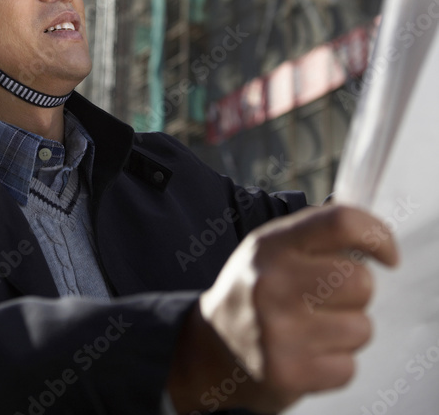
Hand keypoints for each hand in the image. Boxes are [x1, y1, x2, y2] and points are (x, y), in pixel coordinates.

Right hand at [168, 204, 398, 412]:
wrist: (211, 347)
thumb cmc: (254, 290)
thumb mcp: (270, 248)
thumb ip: (314, 235)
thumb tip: (369, 232)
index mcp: (272, 244)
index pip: (340, 223)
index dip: (376, 235)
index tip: (386, 253)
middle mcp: (274, 283)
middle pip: (360, 281)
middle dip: (358, 291)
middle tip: (334, 296)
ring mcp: (280, 331)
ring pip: (361, 327)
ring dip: (347, 329)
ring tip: (315, 327)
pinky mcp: (289, 373)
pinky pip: (349, 366)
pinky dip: (336, 362)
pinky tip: (309, 352)